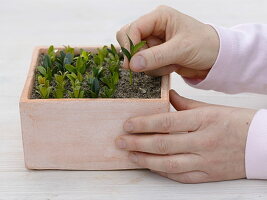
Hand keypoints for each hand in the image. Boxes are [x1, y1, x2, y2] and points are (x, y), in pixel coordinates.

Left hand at [115, 90, 255, 182]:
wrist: (261, 144)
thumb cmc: (237, 122)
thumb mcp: (211, 108)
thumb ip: (186, 104)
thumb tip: (168, 96)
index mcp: (203, 119)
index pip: (167, 122)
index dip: (144, 124)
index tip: (128, 124)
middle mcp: (203, 141)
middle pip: (163, 143)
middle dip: (137, 142)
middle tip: (120, 141)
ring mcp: (205, 160)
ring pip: (168, 163)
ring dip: (145, 159)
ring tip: (130, 155)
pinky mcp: (208, 174)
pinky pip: (180, 176)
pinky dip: (162, 172)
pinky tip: (150, 166)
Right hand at [116, 5, 218, 78]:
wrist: (216, 58)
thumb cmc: (205, 46)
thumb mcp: (181, 49)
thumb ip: (155, 56)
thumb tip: (132, 64)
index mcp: (159, 17)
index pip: (133, 29)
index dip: (129, 46)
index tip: (131, 64)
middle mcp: (154, 28)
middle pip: (130, 41)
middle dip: (139, 56)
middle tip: (149, 66)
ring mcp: (154, 42)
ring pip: (137, 56)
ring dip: (152, 66)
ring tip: (172, 64)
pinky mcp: (156, 55)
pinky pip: (146, 65)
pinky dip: (156, 70)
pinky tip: (171, 67)